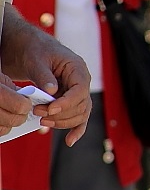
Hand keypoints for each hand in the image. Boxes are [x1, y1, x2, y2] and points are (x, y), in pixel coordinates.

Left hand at [1, 7, 91, 145]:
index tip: (50, 109)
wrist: (29, 48)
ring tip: (41, 122)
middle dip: (60, 114)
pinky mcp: (68, 99)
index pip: (81, 90)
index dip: (67, 103)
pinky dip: (75, 129)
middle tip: (37, 114)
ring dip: (62, 122)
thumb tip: (52, 91)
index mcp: (77, 68)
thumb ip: (44, 75)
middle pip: (81, 105)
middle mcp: (80, 81)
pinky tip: (70, 141)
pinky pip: (77, 116)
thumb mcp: (36, 59)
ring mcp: (75, 91)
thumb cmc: (33, 49)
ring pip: (79, 114)